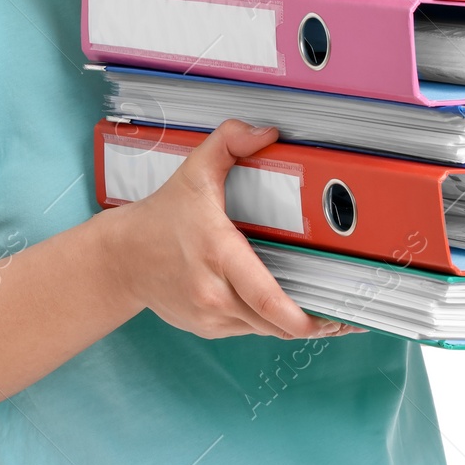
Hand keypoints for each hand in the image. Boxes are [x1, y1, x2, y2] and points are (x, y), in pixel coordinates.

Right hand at [102, 119, 364, 340]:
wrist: (120, 260)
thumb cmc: (161, 217)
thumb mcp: (194, 170)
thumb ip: (230, 141)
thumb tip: (267, 133)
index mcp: (218, 253)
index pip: (267, 298)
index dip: (304, 317)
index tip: (335, 315)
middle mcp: (214, 292)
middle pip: (276, 323)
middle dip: (314, 323)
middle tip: (345, 315)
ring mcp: (209, 316)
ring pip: (266, 331)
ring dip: (293, 324)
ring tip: (323, 312)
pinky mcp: (207, 329)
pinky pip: (249, 330)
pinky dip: (268, 322)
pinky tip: (284, 309)